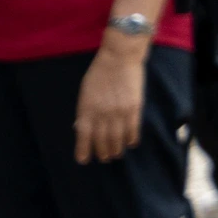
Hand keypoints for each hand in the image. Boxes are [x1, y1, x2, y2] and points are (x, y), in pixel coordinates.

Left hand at [74, 35, 145, 161]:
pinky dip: (131, 138)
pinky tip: (130, 143)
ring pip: (117, 138)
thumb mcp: (85, 92)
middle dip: (102, 152)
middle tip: (104, 158)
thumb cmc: (99, 73)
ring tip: (116, 154)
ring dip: (116, 149)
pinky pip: (132, 129)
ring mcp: (118, 112)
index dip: (83, 149)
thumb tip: (83, 127)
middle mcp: (102, 113)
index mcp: (86, 108)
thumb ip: (86, 110)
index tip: (83, 160)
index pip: (83, 135)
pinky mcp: (133, 108)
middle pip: (102, 140)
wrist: (119, 57)